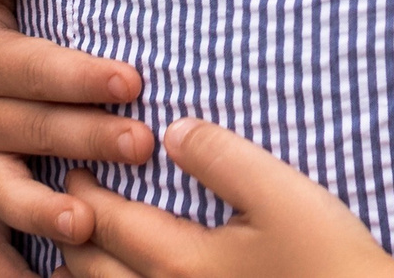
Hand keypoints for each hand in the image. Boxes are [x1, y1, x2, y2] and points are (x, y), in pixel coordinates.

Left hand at [60, 122, 393, 277]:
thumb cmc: (327, 258)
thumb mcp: (280, 193)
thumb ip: (221, 156)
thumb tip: (173, 130)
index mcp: (180, 261)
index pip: (106, 221)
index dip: (83, 190)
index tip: (74, 163)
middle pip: (91, 270)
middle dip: (71, 231)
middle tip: (66, 200)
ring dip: (79, 275)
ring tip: (71, 253)